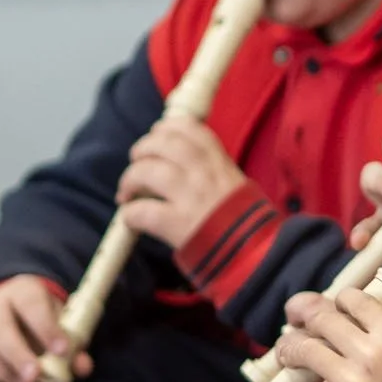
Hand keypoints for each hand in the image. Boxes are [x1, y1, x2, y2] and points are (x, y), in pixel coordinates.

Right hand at [0, 274, 89, 381]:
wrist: (15, 318)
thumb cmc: (43, 325)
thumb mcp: (62, 328)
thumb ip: (74, 346)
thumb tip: (82, 366)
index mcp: (21, 293)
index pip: (29, 302)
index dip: (45, 325)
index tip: (62, 350)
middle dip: (16, 352)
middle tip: (35, 375)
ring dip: (0, 371)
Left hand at [118, 114, 248, 249]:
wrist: (255, 254)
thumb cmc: (246, 224)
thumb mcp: (237, 186)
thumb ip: (213, 171)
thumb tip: (182, 164)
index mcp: (220, 163)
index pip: (191, 129)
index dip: (167, 127)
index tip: (157, 132)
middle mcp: (205, 174)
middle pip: (164, 144)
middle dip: (143, 148)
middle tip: (136, 160)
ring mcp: (191, 198)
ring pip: (148, 172)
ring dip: (130, 178)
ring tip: (126, 191)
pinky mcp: (179, 225)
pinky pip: (143, 211)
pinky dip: (130, 214)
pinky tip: (131, 219)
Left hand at [275, 289, 381, 381]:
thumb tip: (344, 325)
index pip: (351, 298)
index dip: (336, 302)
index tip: (327, 310)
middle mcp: (373, 353)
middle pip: (321, 319)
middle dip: (302, 317)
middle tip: (294, 322)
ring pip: (306, 352)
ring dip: (291, 351)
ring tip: (287, 355)